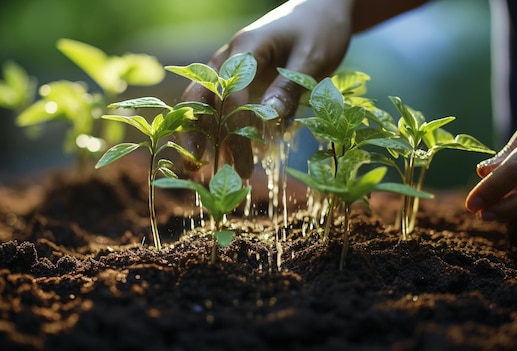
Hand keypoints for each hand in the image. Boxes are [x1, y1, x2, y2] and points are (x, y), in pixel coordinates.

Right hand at [180, 0, 355, 177]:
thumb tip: (268, 119)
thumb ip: (289, 87)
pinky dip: (217, 128)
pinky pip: (219, 105)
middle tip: (199, 168)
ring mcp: (229, 67)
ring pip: (203, 102)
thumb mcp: (313, 58)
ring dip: (202, 134)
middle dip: (196, 133)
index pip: (230, 94)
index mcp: (246, 49)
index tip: (244, 164)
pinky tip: (227, 153)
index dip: (234, 131)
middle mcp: (229, 57)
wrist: (320, 9)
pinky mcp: (238, 79)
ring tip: (205, 168)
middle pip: (200, 97)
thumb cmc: (320, 30)